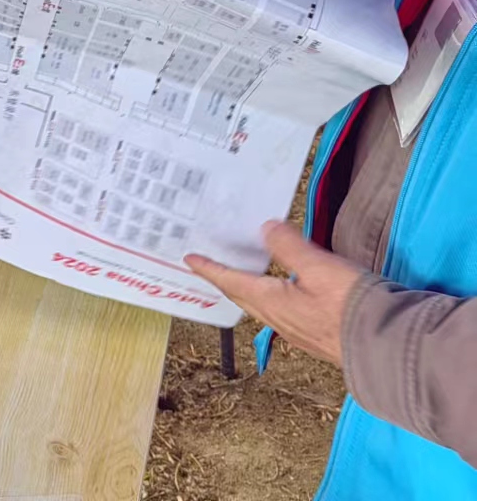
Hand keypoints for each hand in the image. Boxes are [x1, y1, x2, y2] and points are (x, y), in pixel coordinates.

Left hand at [185, 220, 365, 365]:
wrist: (389, 349)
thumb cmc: (352, 307)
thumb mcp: (319, 267)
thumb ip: (290, 246)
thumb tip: (265, 228)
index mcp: (272, 301)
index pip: (231, 281)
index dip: (210, 268)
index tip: (189, 259)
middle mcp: (279, 320)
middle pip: (243, 296)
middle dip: (224, 280)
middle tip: (209, 267)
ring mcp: (299, 333)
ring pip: (262, 308)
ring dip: (247, 291)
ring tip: (241, 278)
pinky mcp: (318, 338)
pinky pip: (282, 315)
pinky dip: (271, 300)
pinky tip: (283, 297)